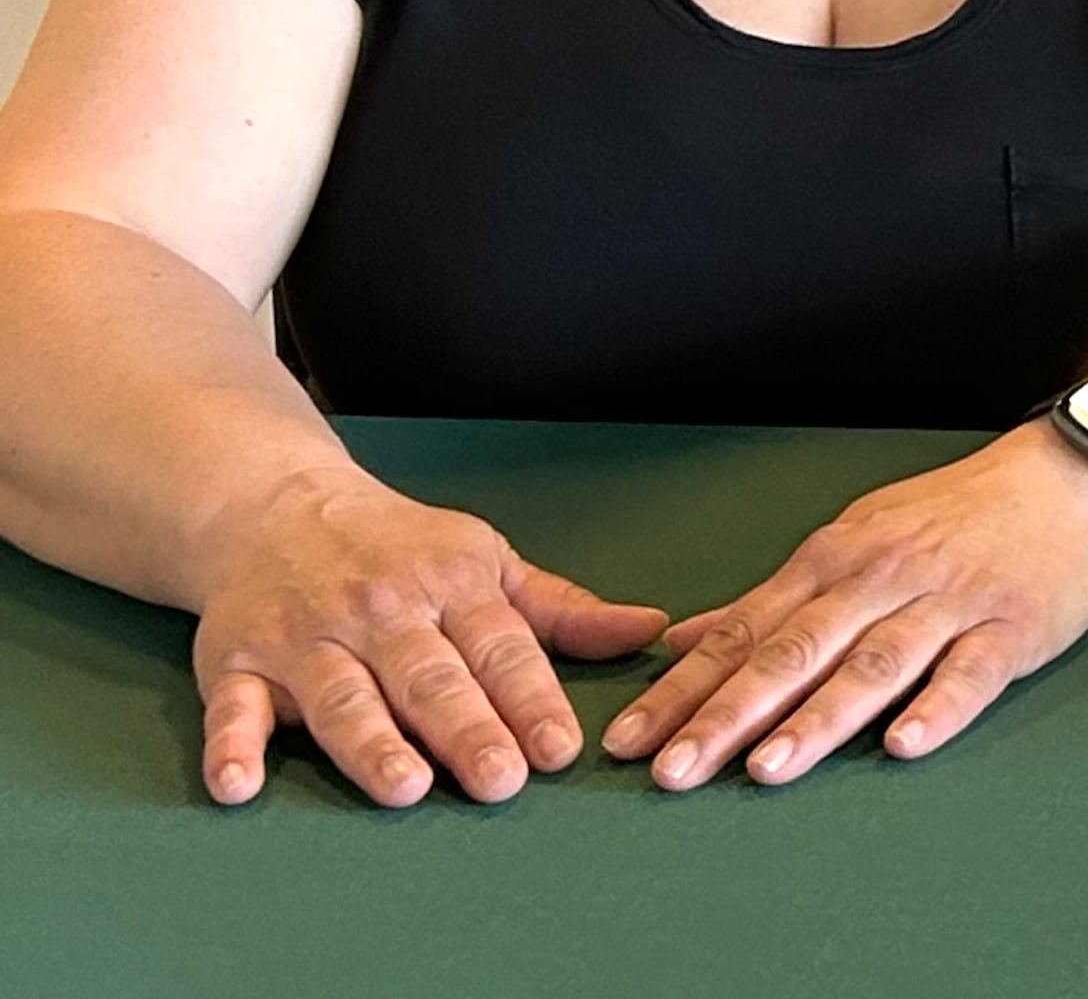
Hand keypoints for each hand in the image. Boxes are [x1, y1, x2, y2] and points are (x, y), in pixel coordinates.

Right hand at [187, 472, 665, 807]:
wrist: (272, 507)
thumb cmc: (398, 548)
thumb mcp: (486, 562)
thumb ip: (560, 610)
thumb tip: (648, 631)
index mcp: (450, 585)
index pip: (500, 648)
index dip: (532, 699)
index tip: (561, 749)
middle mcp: (380, 612)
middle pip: (430, 677)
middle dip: (468, 728)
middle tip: (501, 780)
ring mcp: (305, 639)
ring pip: (343, 696)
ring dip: (372, 743)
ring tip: (406, 787)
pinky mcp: (235, 663)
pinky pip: (232, 708)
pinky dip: (232, 747)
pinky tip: (239, 785)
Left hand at [601, 426, 1087, 787]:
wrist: (1067, 480)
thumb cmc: (951, 519)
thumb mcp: (855, 541)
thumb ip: (772, 601)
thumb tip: (681, 641)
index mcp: (835, 561)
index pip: (745, 633)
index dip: (684, 690)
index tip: (629, 741)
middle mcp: (882, 578)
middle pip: (797, 651)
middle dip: (730, 714)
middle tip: (675, 770)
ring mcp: (949, 601)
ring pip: (875, 663)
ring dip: (820, 717)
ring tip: (769, 767)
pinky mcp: (1011, 627)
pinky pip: (971, 671)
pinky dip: (938, 708)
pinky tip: (905, 745)